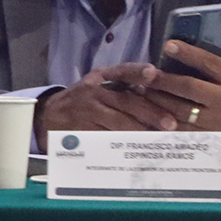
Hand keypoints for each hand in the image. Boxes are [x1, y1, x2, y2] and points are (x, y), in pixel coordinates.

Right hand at [36, 62, 176, 143]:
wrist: (49, 116)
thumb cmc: (84, 102)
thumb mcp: (99, 88)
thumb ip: (124, 91)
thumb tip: (163, 100)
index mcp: (100, 77)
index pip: (122, 71)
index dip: (138, 72)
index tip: (153, 73)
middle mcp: (93, 90)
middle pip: (126, 100)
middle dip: (151, 112)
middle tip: (171, 123)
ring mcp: (86, 110)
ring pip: (118, 120)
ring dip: (141, 130)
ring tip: (158, 138)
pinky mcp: (82, 129)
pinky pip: (107, 137)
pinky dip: (124, 143)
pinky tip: (137, 148)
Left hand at [144, 1, 220, 138]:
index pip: (209, 64)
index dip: (188, 54)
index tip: (168, 44)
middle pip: (190, 90)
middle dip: (165, 82)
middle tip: (144, 73)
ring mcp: (218, 123)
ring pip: (182, 112)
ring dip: (158, 102)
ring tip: (137, 90)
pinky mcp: (209, 138)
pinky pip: (181, 132)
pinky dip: (162, 123)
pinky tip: (145, 114)